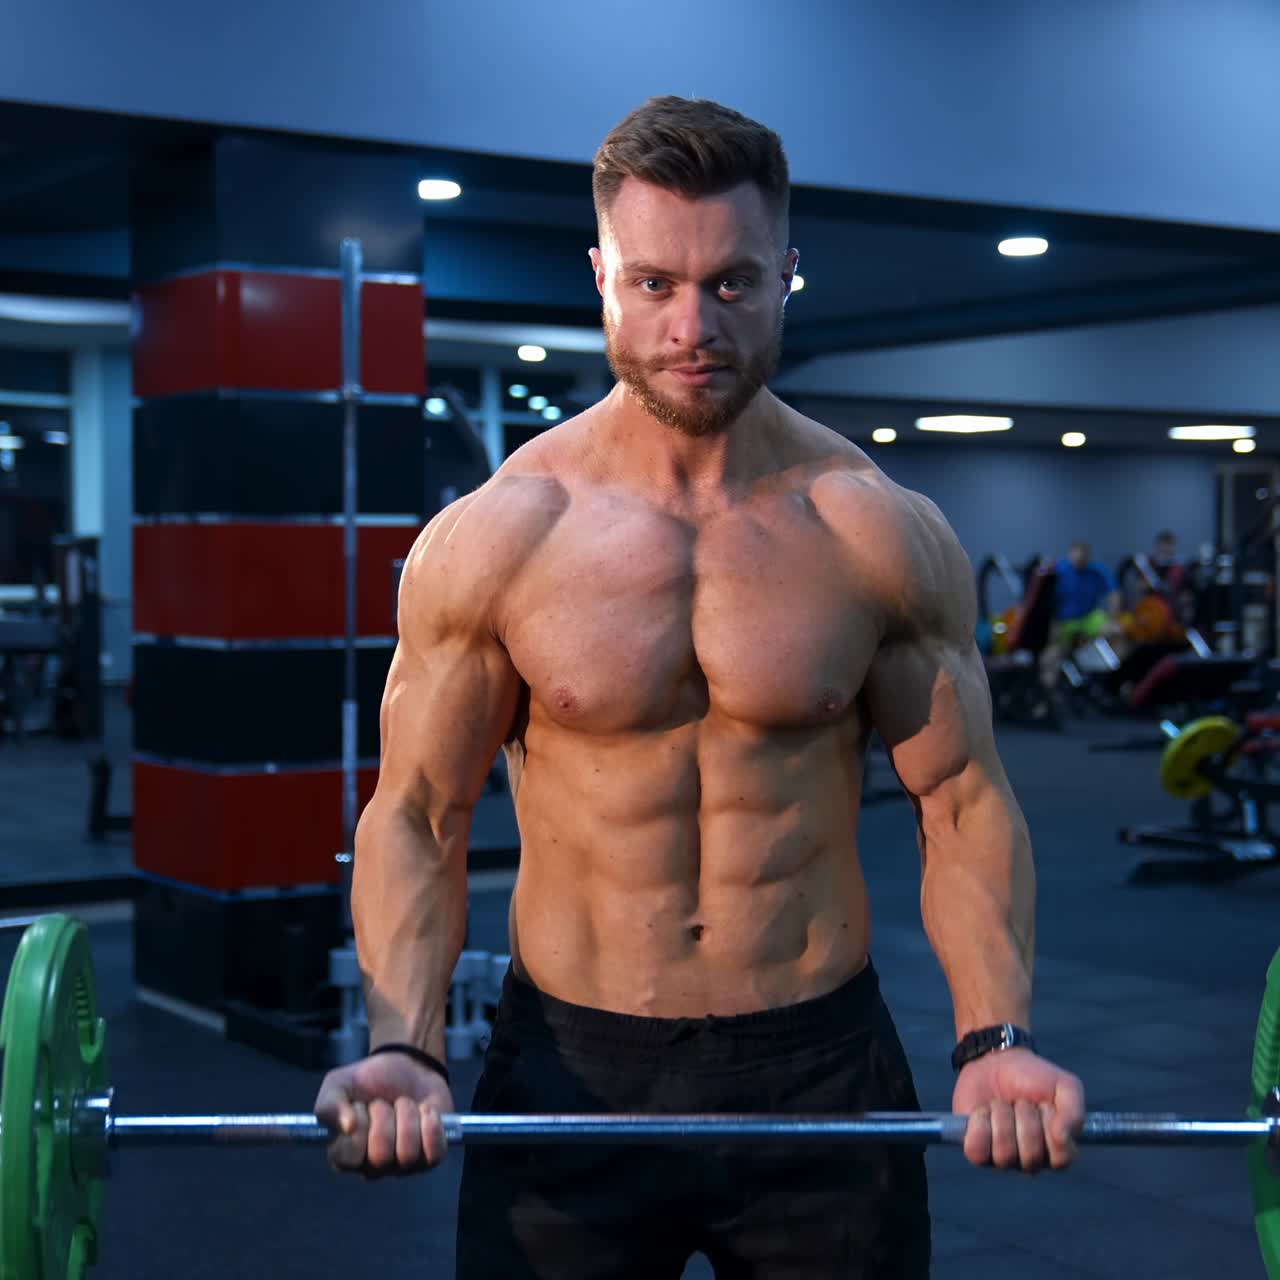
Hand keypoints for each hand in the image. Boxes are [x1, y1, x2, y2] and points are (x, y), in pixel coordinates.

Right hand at [314, 1050, 455, 1177]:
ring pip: (408, 1155)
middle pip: (380, 1157)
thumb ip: (330, 1105)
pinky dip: (431, 1125)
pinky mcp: (431, 1155)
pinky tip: (425, 1110)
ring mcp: (403, 1164)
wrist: (406, 1063)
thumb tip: (347, 1127)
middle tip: (383, 1102)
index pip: (347, 1158)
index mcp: (345, 1154)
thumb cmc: (367, 1080)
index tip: (360, 1105)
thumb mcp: (338, 1084)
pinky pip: (434, 1154)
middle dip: (384, 1117)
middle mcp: (373, 1166)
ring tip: (404, 1103)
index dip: (357, 1126)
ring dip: (407, 1116)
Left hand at [951, 1047, 1084, 1172]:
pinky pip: (977, 1152)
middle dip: (1024, 1117)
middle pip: (1030, 1156)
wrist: (995, 1061)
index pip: (1060, 1157)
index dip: (1050, 1126)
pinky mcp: (978, 1150)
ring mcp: (1003, 1158)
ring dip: (1001, 1117)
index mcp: (1056, 1150)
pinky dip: (979, 1125)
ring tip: (1000, 1103)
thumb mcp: (1064, 1086)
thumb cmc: (1032, 1077)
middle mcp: (1031, 1160)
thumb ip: (1074, 1112)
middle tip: (1020, 1101)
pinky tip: (982, 1111)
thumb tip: (1063, 1138)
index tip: (1044, 1104)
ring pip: (1004, 1154)